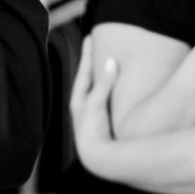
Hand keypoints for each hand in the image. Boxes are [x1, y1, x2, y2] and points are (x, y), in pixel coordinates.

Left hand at [69, 37, 120, 174]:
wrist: (96, 157)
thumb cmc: (93, 130)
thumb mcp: (97, 104)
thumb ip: (104, 83)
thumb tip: (111, 61)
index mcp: (79, 98)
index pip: (83, 70)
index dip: (87, 54)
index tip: (89, 36)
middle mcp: (83, 104)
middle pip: (87, 76)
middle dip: (91, 61)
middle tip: (94, 42)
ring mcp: (92, 112)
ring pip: (95, 87)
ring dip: (99, 73)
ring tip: (104, 59)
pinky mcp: (101, 119)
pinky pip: (104, 97)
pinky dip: (107, 87)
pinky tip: (115, 85)